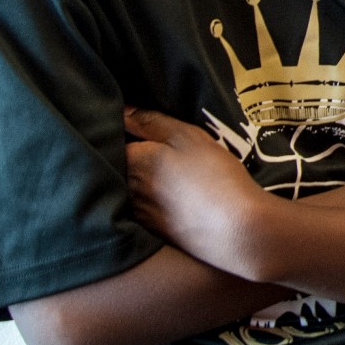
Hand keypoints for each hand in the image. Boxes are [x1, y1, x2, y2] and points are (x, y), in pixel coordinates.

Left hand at [124, 107, 268, 278]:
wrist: (235, 230)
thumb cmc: (213, 176)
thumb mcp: (187, 137)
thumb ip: (150, 121)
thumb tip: (121, 110)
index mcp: (132, 162)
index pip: (109, 141)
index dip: (118, 131)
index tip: (131, 126)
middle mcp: (126, 190)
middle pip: (115, 167)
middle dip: (123, 155)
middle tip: (145, 147)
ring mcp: (138, 215)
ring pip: (127, 190)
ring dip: (136, 181)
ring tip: (159, 173)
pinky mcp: (153, 233)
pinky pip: (141, 211)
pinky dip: (148, 202)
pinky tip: (168, 199)